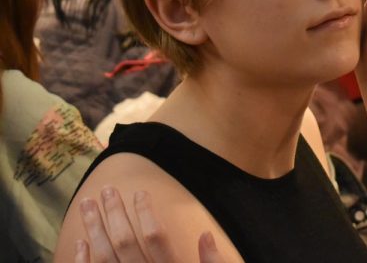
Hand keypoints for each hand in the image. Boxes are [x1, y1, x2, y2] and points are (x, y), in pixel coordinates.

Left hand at [73, 186, 224, 262]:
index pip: (156, 238)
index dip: (146, 213)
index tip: (140, 192)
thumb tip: (205, 235)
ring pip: (104, 259)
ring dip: (94, 230)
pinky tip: (80, 243)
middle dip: (114, 214)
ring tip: (87, 205)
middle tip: (106, 190)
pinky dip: (83, 261)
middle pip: (125, 244)